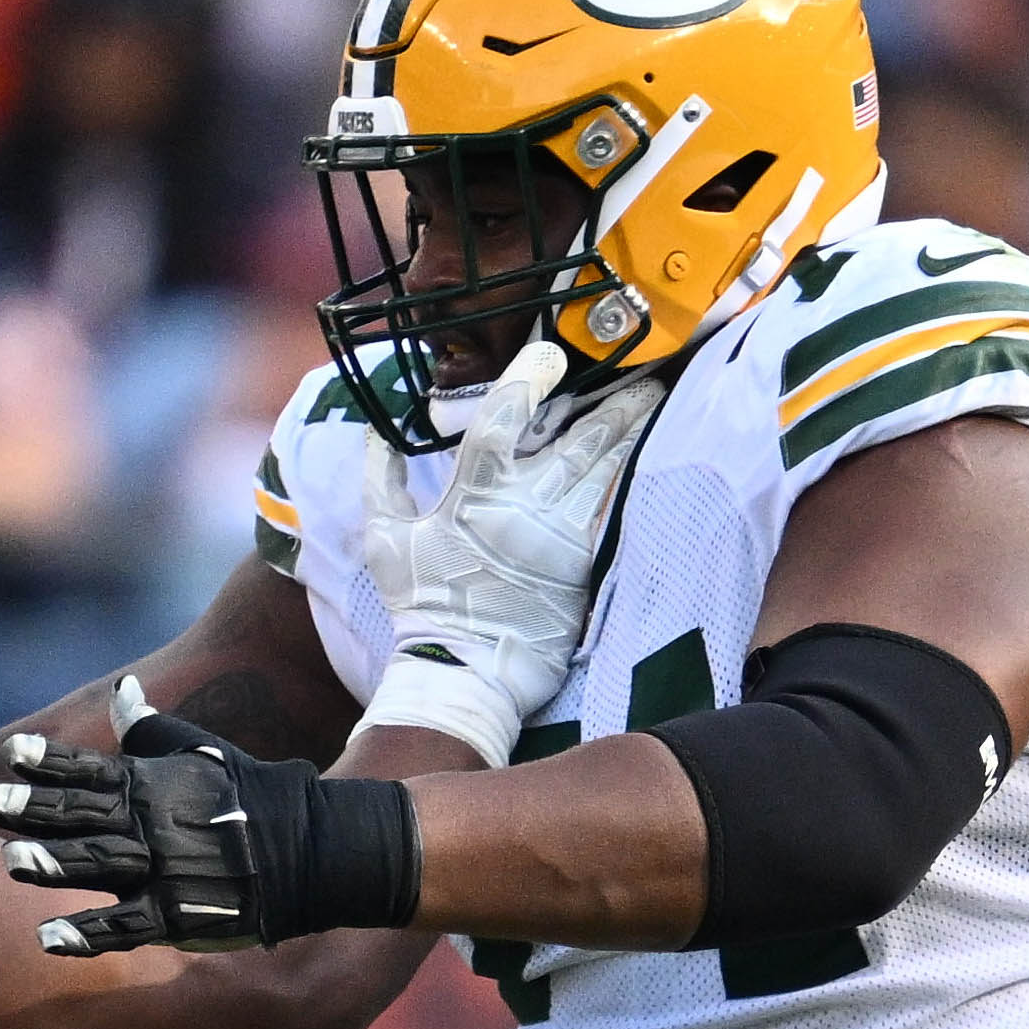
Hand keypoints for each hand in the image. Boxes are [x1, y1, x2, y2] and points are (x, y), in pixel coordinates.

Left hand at [0, 680, 417, 956]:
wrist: (310, 849)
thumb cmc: (249, 796)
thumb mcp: (201, 752)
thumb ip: (151, 729)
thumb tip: (122, 690)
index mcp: (150, 784)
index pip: (90, 769)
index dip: (48, 762)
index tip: (9, 754)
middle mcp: (151, 824)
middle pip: (82, 814)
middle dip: (31, 810)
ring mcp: (164, 870)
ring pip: (99, 864)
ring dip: (54, 862)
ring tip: (11, 862)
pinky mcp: (177, 915)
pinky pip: (126, 926)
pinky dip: (88, 933)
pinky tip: (49, 938)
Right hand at [351, 340, 666, 761]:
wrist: (465, 674)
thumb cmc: (422, 609)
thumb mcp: (385, 542)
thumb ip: (381, 482)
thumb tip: (376, 435)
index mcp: (474, 498)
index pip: (502, 421)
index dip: (526, 379)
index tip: (547, 354)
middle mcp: (524, 511)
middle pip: (576, 441)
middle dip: (610, 402)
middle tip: (638, 371)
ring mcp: (561, 539)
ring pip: (603, 472)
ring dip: (629, 433)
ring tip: (652, 400)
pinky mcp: (584, 567)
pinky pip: (612, 511)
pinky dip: (630, 480)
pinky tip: (649, 456)